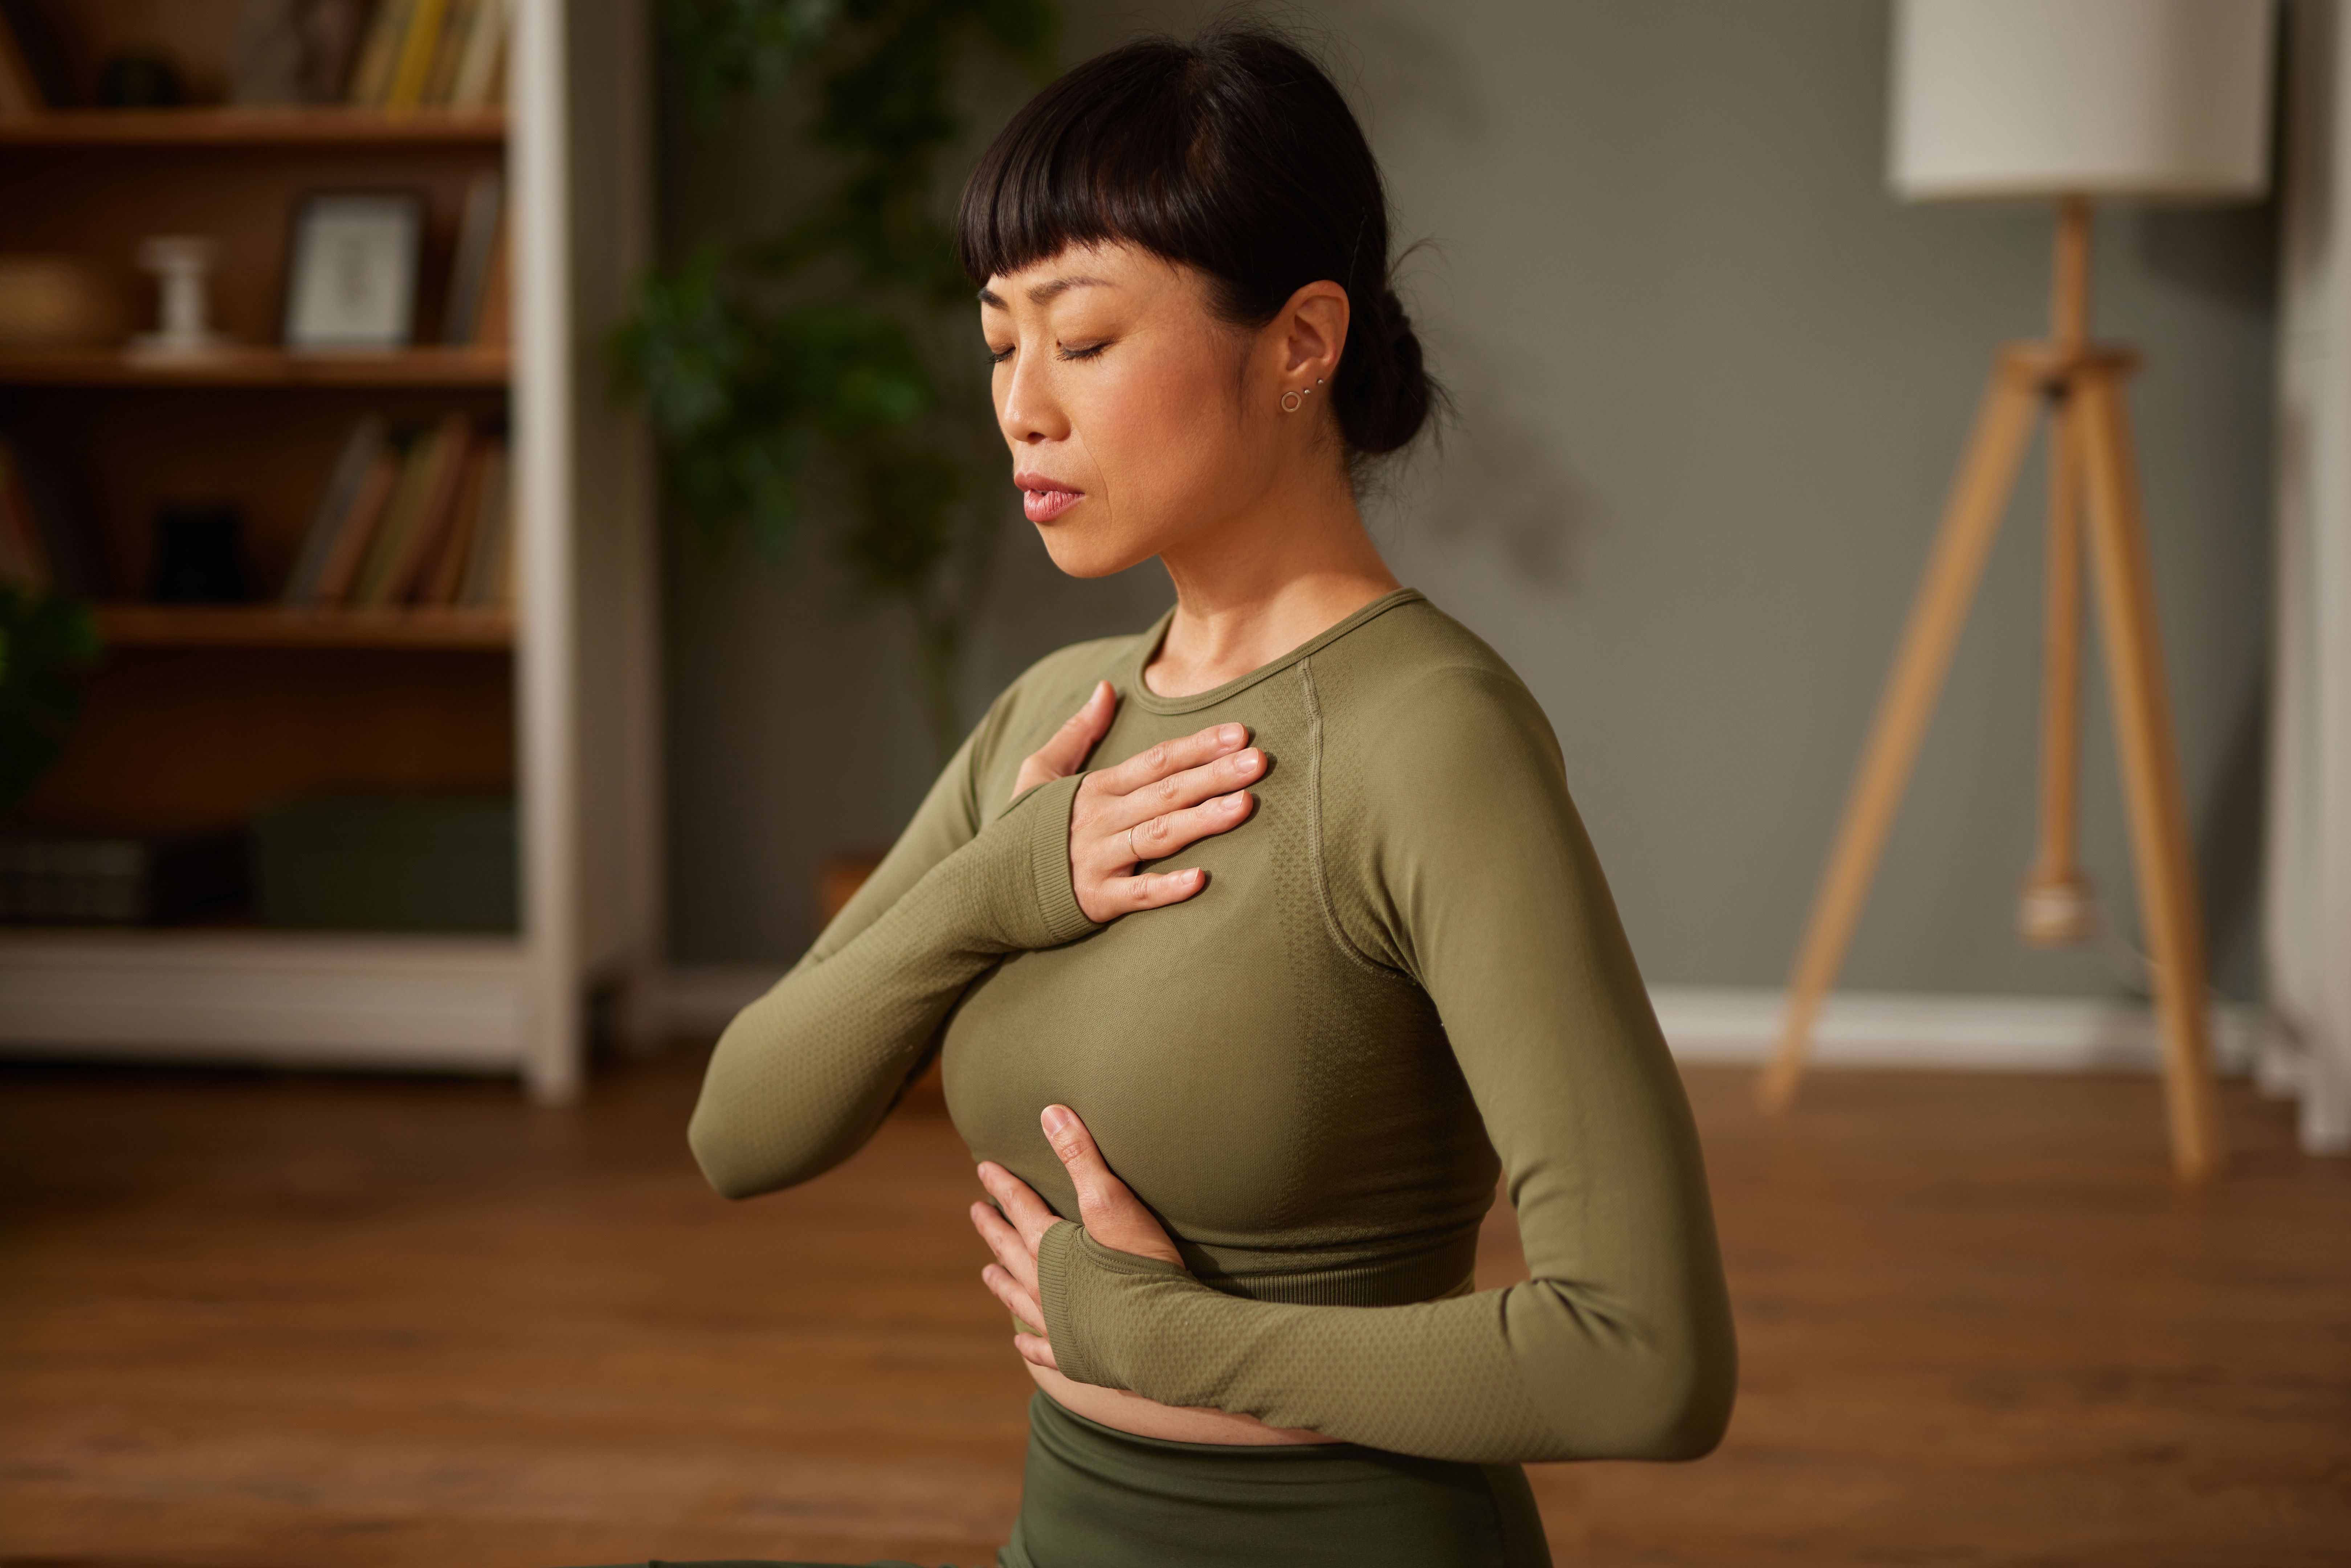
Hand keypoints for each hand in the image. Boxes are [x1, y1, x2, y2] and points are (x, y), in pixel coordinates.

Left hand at [969, 1104, 1183, 1372]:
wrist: (1157, 1334)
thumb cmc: (1138, 1264)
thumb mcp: (1109, 1200)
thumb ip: (1079, 1157)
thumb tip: (1050, 1113)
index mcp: (1050, 1246)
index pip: (1020, 1205)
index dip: (1003, 1184)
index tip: (984, 1169)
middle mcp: (1042, 1284)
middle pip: (1009, 1248)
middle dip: (993, 1227)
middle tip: (975, 1212)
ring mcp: (1054, 1322)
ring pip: (1017, 1297)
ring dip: (1001, 1281)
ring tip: (986, 1272)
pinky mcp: (1072, 1354)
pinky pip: (1041, 1349)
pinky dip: (1029, 1343)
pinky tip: (1022, 1342)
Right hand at [1010, 680, 1264, 923]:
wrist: (981, 887)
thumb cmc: (1019, 830)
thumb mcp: (1039, 772)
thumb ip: (1076, 732)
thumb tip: (1105, 688)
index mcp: (1095, 789)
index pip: (1156, 760)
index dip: (1199, 745)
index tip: (1240, 732)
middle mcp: (1099, 820)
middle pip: (1166, 792)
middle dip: (1215, 775)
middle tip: (1260, 761)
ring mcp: (1097, 860)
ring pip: (1158, 835)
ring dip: (1202, 820)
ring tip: (1244, 805)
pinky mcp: (1095, 900)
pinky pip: (1136, 894)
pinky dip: (1166, 888)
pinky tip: (1200, 879)